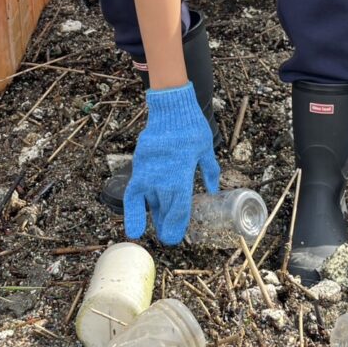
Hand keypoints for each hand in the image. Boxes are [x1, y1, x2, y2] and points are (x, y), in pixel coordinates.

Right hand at [124, 83, 220, 244]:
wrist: (169, 107)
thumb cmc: (191, 127)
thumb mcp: (205, 149)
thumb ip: (209, 171)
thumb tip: (214, 189)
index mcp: (181, 174)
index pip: (178, 207)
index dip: (177, 225)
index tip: (176, 237)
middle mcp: (162, 177)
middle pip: (164, 209)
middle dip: (166, 225)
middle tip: (169, 238)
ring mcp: (148, 171)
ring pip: (148, 201)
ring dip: (152, 216)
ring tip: (153, 228)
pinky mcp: (138, 164)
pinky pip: (134, 191)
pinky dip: (133, 207)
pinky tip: (134, 219)